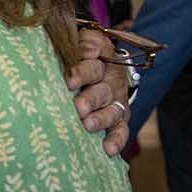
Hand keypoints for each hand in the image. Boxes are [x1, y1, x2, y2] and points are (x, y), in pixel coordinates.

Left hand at [65, 28, 130, 155]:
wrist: (104, 65)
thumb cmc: (82, 54)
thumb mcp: (84, 41)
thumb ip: (86, 42)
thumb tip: (87, 50)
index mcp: (102, 62)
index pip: (94, 66)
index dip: (82, 72)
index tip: (70, 80)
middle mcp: (111, 83)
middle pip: (103, 91)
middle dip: (91, 99)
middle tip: (78, 107)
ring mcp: (116, 102)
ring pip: (113, 111)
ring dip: (101, 118)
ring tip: (87, 125)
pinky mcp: (119, 119)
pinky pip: (121, 131)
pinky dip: (117, 140)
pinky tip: (108, 150)